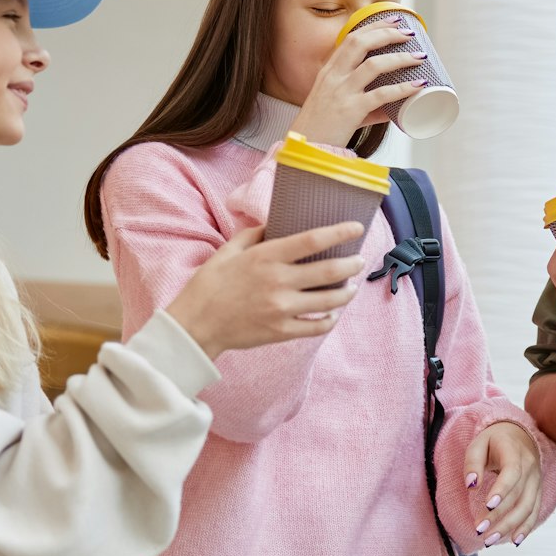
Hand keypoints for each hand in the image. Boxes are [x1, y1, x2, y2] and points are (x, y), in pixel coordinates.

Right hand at [166, 224, 366, 358]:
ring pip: (330, 300)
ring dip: (347, 292)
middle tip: (359, 260)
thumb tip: (273, 223)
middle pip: (330, 271)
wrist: (196, 324)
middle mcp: (278, 281)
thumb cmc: (210, 284)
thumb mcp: (228, 250)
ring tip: (351, 288)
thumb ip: (254, 234)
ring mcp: (282, 309)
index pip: (312, 240)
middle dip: (352, 264)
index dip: (340, 232)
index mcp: (266, 257)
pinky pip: (316, 326)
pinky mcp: (282, 331)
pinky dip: (330, 319)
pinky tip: (333, 314)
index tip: (356, 228)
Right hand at [288, 23, 428, 147]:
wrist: (306, 149)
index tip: (393, 20)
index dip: (374, 26)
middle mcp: (333, 77)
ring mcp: (341, 93)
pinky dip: (403, 89)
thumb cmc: (323, 128)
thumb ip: (365, 105)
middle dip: (387, 33)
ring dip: (400, 58)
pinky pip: (381, 95)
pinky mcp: (350, 111)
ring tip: (419, 57)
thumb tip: (393, 110)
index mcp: (328, 71)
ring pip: (374, 66)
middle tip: (409, 33)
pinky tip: (418, 86)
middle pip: (361, 43)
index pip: (350, 38)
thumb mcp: (337, 106)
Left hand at [464, 422, 545, 545]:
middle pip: (518, 495)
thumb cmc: (494, 441)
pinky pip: (534, 511)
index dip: (502, 490)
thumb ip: (473, 463)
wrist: (519, 435)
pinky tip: (514, 540)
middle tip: (479, 529)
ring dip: (510, 526)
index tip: (487, 506)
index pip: (512, 473)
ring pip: (528, 507)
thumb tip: (471, 485)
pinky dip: (526, 527)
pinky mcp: (537, 491)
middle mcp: (530, 468)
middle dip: (499, 515)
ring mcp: (536, 481)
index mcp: (515, 452)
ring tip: (490, 539)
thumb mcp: (478, 444)